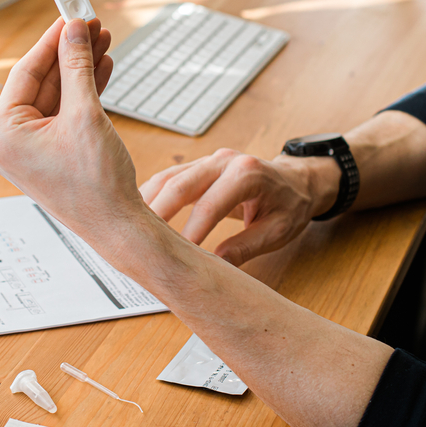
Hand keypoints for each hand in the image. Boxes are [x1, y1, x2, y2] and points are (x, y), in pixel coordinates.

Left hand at [0, 17, 146, 234]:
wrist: (118, 225)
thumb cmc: (97, 185)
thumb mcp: (86, 115)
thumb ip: (77, 67)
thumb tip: (74, 31)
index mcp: (5, 134)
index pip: (25, 72)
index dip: (51, 40)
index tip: (69, 15)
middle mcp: (11, 142)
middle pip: (41, 81)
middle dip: (69, 53)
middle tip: (91, 25)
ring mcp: (32, 150)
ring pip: (56, 95)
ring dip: (80, 69)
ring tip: (102, 42)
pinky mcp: (52, 154)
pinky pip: (64, 113)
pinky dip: (83, 92)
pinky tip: (101, 69)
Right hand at [140, 149, 337, 265]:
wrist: (296, 181)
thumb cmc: (290, 205)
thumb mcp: (278, 230)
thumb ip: (246, 246)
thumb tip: (216, 266)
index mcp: (247, 173)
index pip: (210, 204)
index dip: (191, 232)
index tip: (176, 257)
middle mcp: (224, 160)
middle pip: (181, 185)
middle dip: (157, 214)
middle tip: (139, 242)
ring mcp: (209, 161)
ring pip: (169, 178)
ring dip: (147, 203)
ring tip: (130, 230)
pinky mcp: (199, 167)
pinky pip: (170, 178)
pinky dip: (152, 196)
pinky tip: (138, 216)